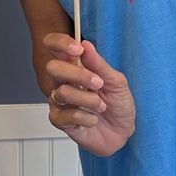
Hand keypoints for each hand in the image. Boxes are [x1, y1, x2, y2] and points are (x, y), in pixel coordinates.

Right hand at [40, 34, 135, 155]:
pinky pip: (67, 115)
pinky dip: (87, 117)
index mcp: (74, 67)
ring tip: (101, 106)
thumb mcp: (116, 82)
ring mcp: (59, 101)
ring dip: (89, 100)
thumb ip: (99, 65)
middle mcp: (63, 82)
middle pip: (53, 67)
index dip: (60, 43)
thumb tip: (86, 45)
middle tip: (97, 83)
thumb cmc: (118, 105)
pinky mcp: (59, 120)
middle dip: (78, 75)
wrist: (122, 132)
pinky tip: (93, 119)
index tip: (78, 49)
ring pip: (63, 92)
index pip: (54, 46)